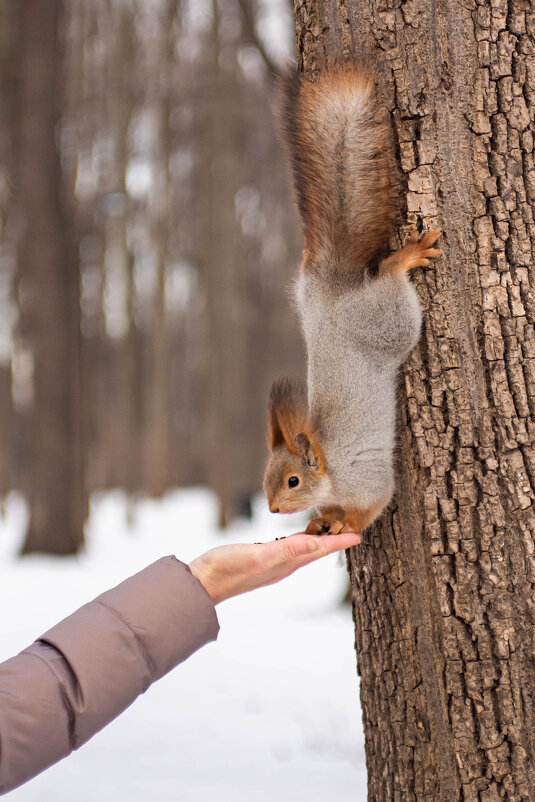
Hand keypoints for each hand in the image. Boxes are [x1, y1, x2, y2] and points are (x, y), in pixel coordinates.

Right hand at [188, 531, 360, 603]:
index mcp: (285, 563)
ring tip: (329, 533)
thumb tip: (313, 543)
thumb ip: (285, 549)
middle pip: (315, 551)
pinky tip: (295, 539)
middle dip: (332, 541)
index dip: (338, 541)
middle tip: (350, 532)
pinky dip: (298, 542)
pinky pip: (287, 550)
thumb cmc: (227, 569)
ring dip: (317, 542)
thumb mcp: (258, 555)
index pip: (318, 549)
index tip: (358, 536)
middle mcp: (282, 565)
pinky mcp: (259, 560)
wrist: (202, 583)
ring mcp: (271, 564)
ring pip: (302, 551)